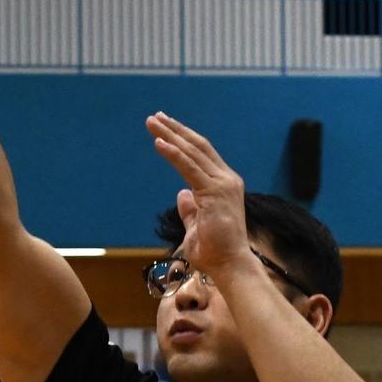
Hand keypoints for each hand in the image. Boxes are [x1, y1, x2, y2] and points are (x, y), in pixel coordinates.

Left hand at [146, 112, 248, 277]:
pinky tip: (159, 143)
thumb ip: (190, 209)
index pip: (202, 154)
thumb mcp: (195, 225)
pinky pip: (189, 167)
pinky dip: (173, 153)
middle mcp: (227, 179)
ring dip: (170, 135)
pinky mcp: (214, 192)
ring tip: (152, 122)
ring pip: (193, 151)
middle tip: (155, 117)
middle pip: (198, 146)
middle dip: (175, 129)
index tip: (164, 127)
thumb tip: (181, 194)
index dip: (183, 138)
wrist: (230, 265)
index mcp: (224, 185)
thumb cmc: (215, 251)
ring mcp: (223, 184)